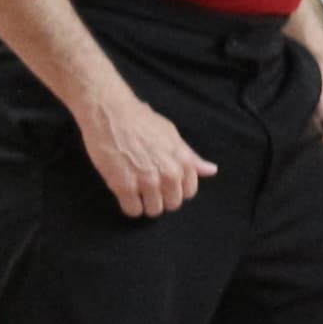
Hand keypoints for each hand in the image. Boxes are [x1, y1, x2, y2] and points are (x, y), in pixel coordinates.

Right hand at [79, 85, 215, 217]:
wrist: (111, 113)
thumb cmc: (142, 121)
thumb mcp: (172, 135)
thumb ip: (191, 157)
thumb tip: (211, 170)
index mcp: (183, 162)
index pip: (188, 192)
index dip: (176, 190)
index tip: (164, 184)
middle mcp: (169, 174)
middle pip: (171, 204)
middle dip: (161, 198)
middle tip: (147, 187)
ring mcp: (147, 181)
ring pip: (153, 210)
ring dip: (145, 204)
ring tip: (135, 191)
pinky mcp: (123, 185)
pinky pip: (132, 210)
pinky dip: (129, 206)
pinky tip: (124, 194)